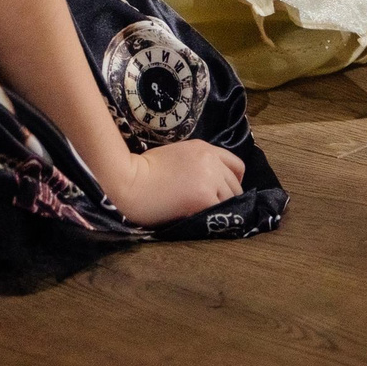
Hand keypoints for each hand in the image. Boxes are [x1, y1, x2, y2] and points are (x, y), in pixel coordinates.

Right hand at [103, 139, 245, 227]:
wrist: (129, 180)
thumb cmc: (143, 169)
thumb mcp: (175, 156)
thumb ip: (196, 164)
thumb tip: (209, 182)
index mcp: (204, 148)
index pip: (236, 164)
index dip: (233, 180)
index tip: (224, 190)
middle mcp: (211, 160)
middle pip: (236, 184)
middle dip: (227, 196)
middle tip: (211, 206)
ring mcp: (210, 179)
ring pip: (232, 199)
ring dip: (221, 207)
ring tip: (204, 213)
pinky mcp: (205, 197)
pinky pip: (221, 211)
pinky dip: (215, 216)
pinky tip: (201, 217)